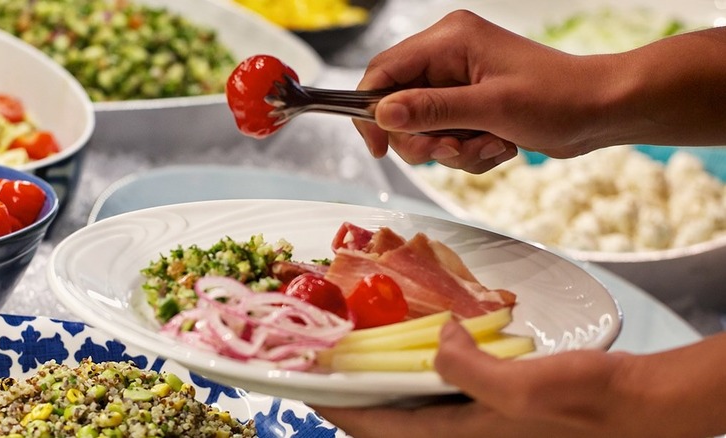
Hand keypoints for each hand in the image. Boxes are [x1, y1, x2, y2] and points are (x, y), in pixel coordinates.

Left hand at [313, 320, 725, 437]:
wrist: (635, 405)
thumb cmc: (585, 404)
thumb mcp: (524, 388)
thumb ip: (469, 369)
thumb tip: (440, 339)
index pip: (381, 430)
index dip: (340, 409)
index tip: (309, 385)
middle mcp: (464, 435)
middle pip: (392, 419)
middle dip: (358, 395)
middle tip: (330, 364)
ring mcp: (479, 423)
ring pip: (416, 405)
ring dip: (388, 382)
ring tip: (363, 354)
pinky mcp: (496, 408)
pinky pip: (444, 392)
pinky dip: (423, 372)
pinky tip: (422, 347)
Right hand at [355, 10, 610, 172]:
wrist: (600, 110)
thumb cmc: (557, 98)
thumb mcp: (491, 107)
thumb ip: (432, 109)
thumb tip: (382, 113)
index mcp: (449, 40)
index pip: (384, 72)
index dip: (372, 111)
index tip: (379, 148)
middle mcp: (448, 57)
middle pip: (399, 106)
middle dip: (424, 139)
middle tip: (452, 150)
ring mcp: (459, 82)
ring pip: (423, 129)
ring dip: (452, 149)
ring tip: (489, 146)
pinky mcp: (470, 104)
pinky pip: (446, 137)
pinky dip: (468, 152)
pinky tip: (499, 146)